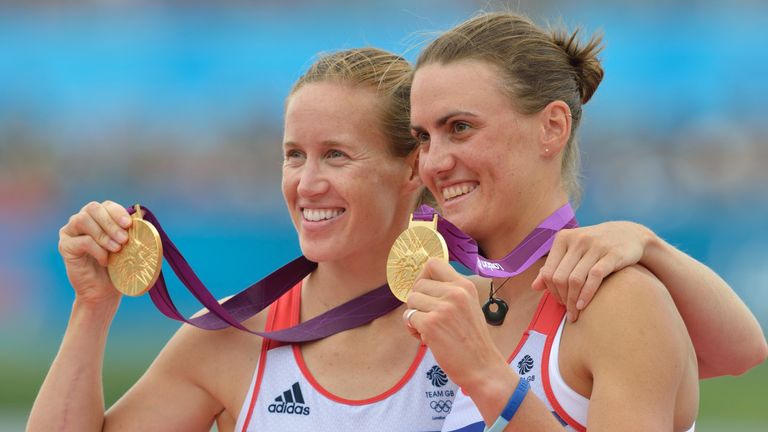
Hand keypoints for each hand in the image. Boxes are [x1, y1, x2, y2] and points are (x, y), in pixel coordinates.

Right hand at [58, 200, 132, 308]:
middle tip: (124, 239)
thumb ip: (131, 230)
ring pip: (83, 220)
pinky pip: (81, 241)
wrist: (104, 290)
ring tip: (116, 249)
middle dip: (110, 222)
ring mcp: (70, 232)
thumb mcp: (128, 246)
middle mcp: (82, 220)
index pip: (106, 205)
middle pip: (92, 208)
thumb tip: (141, 214)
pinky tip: (105, 261)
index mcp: (99, 217)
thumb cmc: (118, 266)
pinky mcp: (65, 246)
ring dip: (103, 234)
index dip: (117, 212)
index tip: (129, 224)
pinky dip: (97, 249)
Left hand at [404, 258, 507, 389]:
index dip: (422, 276)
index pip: (433, 263)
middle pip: (418, 285)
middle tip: (429, 318)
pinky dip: (412, 329)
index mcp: (464, 286)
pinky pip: (408, 318)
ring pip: (411, 300)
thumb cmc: (473, 341)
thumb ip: (450, 294)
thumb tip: (420, 285)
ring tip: (428, 330)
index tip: (424, 291)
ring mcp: (443, 308)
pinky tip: (426, 338)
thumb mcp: (469, 307)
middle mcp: (455, 292)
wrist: (483, 368)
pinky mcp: (431, 324)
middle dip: (418, 302)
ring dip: (414, 316)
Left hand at [532, 221, 651, 321]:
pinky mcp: (612, 254)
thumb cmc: (595, 247)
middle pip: (560, 278)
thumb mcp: (572, 251)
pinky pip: (593, 278)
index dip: (550, 291)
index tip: (558, 302)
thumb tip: (534, 287)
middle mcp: (577, 239)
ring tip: (574, 313)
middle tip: (567, 311)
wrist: (630, 234)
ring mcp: (595, 246)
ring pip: (575, 280)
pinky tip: (583, 306)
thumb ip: (553, 267)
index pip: (548, 271)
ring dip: (572, 301)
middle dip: (561, 299)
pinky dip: (586, 295)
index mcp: (563, 238)